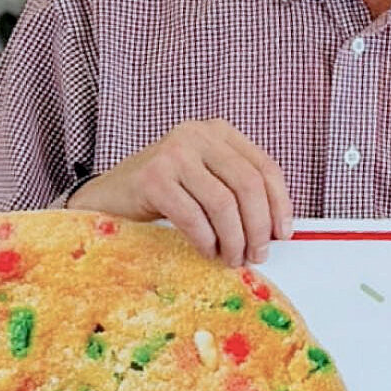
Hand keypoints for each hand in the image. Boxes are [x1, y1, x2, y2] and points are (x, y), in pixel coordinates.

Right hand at [67, 120, 292, 266]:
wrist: (107, 197)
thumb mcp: (205, 182)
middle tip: (257, 254)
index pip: (264, 167)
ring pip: (223, 202)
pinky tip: (208, 251)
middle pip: (248, 184)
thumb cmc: (162, 193)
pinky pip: (194, 216)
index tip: (283, 233)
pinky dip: (207, 240)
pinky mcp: (152, 178)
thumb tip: (275, 228)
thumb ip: (237, 193)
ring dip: (234, 239)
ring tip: (232, 257)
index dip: (280, 204)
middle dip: (258, 226)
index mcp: (218, 132)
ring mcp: (173, 153)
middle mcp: (197, 135)